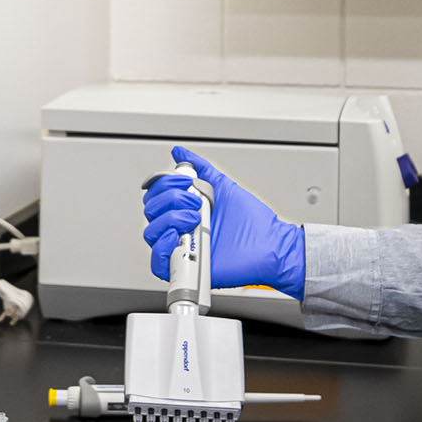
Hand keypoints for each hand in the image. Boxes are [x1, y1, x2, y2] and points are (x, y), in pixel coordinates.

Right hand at [141, 147, 305, 296]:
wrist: (270, 246)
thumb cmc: (253, 223)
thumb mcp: (223, 186)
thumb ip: (201, 168)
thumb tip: (180, 153)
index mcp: (185, 210)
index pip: (156, 195)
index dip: (166, 185)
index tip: (187, 182)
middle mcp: (180, 228)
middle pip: (151, 211)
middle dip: (171, 200)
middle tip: (196, 203)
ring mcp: (182, 248)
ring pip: (151, 233)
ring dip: (171, 220)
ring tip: (196, 220)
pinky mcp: (186, 268)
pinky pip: (158, 262)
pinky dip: (163, 247)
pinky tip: (180, 236)